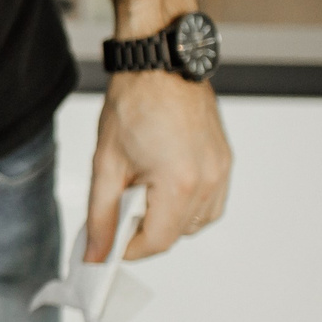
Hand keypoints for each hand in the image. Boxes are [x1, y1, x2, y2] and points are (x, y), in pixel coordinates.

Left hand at [89, 72, 231, 261]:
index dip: (130, 248)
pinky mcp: (225, 162)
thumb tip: (96, 252)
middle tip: (123, 205)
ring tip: (143, 190)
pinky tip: (164, 186)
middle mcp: (209, 180)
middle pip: (178, 234)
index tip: (112, 241)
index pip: (158, 241)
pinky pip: (211, 202)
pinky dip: (188, 205)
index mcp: (179, 183)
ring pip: (197, 222)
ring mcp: (221, 171)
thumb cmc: (134, 105)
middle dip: (147, 230)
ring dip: (169, 219)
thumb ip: (100, 216)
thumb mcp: (105, 166)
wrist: (159, 68)